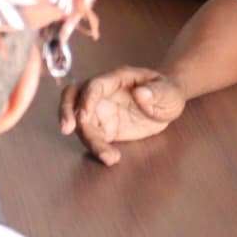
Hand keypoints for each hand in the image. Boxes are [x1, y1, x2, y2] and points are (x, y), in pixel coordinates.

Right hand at [59, 66, 185, 165]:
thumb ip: (157, 92)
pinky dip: (97, 148)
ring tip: (108, 157)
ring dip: (88, 139)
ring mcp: (101, 110)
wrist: (166, 104)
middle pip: (73, 97)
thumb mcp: (170, 92)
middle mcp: (103, 93)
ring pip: (81, 122)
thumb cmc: (167, 92)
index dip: (86, 99)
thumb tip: (140, 93)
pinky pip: (93, 136)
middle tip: (67, 129)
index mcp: (117, 79)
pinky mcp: (104, 127)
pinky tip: (110, 157)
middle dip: (66, 111)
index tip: (84, 116)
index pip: (94, 85)